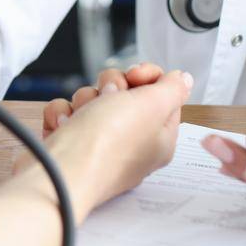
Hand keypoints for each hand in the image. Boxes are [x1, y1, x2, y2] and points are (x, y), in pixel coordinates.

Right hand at [20, 64, 191, 218]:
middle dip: (111, 86)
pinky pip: (69, 112)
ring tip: (82, 118)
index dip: (147, 77)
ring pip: (93, 98)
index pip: (161, 94)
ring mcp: (98, 143)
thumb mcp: (152, 106)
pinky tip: (64, 125)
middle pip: (125, 92)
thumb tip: (184, 80)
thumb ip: (173, 89)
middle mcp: (130, 142)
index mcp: (158, 137)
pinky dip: (63, 114)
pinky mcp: (71, 143)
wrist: (61, 170)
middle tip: (109, 98)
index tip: (135, 75)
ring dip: (84, 100)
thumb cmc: (109, 142)